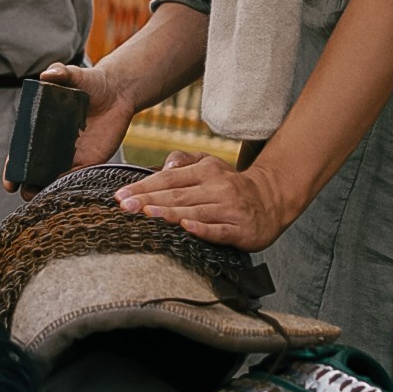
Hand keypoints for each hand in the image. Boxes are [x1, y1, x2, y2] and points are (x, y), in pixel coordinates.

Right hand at [2, 61, 136, 195]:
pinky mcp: (90, 161)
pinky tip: (66, 191)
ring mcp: (70, 156)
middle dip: (27, 185)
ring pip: (53, 180)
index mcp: (41, 128)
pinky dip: (70, 186)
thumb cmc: (91, 82)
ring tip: (44, 198)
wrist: (117, 91)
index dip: (13, 168)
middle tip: (25, 192)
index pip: (21, 153)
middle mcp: (52, 145)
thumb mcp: (74, 75)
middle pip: (34, 172)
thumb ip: (60, 73)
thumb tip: (47, 75)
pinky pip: (77, 178)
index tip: (9, 181)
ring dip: (46, 191)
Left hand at [113, 151, 288, 250]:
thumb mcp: (209, 164)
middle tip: (125, 206)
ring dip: (170, 213)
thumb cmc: (230, 185)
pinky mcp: (241, 229)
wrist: (271, 199)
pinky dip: (203, 229)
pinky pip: (219, 230)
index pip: (169, 177)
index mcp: (206, 170)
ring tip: (147, 214)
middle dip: (148, 200)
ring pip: (195, 211)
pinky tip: (187, 228)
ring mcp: (230, 208)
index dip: (144, 186)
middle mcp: (218, 187)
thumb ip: (184, 161)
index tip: (121, 194)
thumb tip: (164, 164)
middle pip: (178, 194)